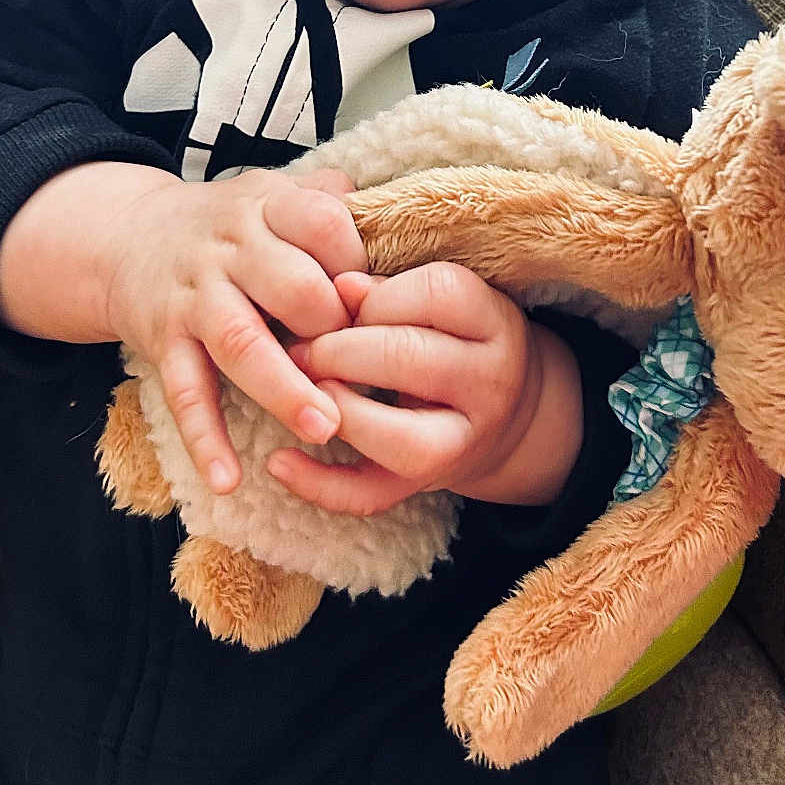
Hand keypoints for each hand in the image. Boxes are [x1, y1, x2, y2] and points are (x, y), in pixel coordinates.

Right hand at [102, 167, 368, 494]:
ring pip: (242, 343)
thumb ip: (330, 200)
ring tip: (325, 429)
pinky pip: (185, 392)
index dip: (356, 264)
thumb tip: (395, 224)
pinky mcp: (163, 341)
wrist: (126, 239)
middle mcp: (228, 249)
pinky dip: (204, 438)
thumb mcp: (274, 195)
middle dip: (332, 330)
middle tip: (361, 367)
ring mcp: (194, 297)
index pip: (323, 223)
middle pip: (292, 286)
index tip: (373, 298)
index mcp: (267, 206)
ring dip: (285, 389)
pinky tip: (229, 480)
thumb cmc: (229, 228)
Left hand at [268, 264, 583, 513]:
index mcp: (494, 324)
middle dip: (338, 351)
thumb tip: (339, 288)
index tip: (340, 305)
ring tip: (303, 392)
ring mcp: (463, 442)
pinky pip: (369, 496)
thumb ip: (387, 291)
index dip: (375, 298)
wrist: (505, 414)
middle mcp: (490, 384)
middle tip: (300, 349)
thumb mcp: (439, 305)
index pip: (437, 295)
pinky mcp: (425, 484)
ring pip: (398, 438)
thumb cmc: (452, 339)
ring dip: (336, 410)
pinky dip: (317, 485)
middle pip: (410, 359)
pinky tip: (279, 461)